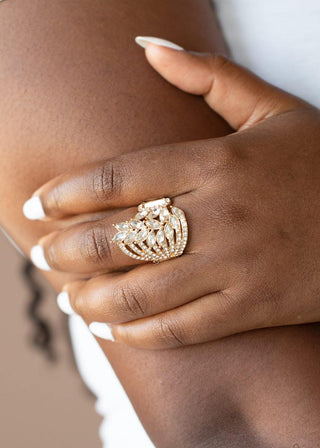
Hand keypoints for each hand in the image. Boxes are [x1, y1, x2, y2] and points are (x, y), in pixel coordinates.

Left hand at [23, 42, 319, 348]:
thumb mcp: (272, 110)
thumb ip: (208, 75)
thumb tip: (149, 47)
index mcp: (218, 162)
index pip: (119, 178)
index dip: (65, 194)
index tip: (36, 206)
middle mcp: (221, 215)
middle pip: (118, 238)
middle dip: (66, 252)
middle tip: (41, 256)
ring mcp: (237, 266)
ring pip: (142, 293)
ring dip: (91, 299)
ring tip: (67, 298)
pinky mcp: (254, 307)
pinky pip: (182, 329)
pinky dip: (138, 333)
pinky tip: (110, 327)